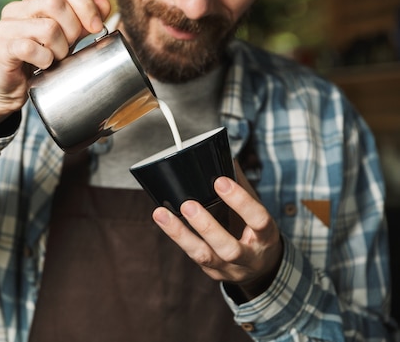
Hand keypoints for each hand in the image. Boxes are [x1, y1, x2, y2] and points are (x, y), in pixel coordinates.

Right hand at [0, 0, 110, 126]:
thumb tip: (104, 4)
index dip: (84, 4)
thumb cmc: (38, 61)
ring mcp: (7, 27)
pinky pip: (30, 49)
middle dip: (72, 29)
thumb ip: (83, 22)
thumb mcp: (65, 39)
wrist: (9, 89)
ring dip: (60, 49)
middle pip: (55, 3)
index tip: (97, 27)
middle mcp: (17, 9)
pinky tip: (44, 66)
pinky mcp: (3, 48)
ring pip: (47, 27)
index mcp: (33, 1)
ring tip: (56, 60)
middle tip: (70, 48)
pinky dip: (44, 60)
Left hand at [152, 169, 282, 300]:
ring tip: (161, 214)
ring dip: (180, 235)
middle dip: (207, 227)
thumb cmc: (256, 229)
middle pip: (229, 248)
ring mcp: (230, 269)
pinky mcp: (213, 273)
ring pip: (204, 256)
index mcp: (266, 237)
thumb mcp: (257, 210)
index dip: (240, 201)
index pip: (258, 220)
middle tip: (187, 204)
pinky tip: (163, 220)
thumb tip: (222, 154)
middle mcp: (250, 257)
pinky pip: (192, 256)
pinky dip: (177, 237)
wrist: (263, 267)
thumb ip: (241, 185)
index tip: (220, 181)